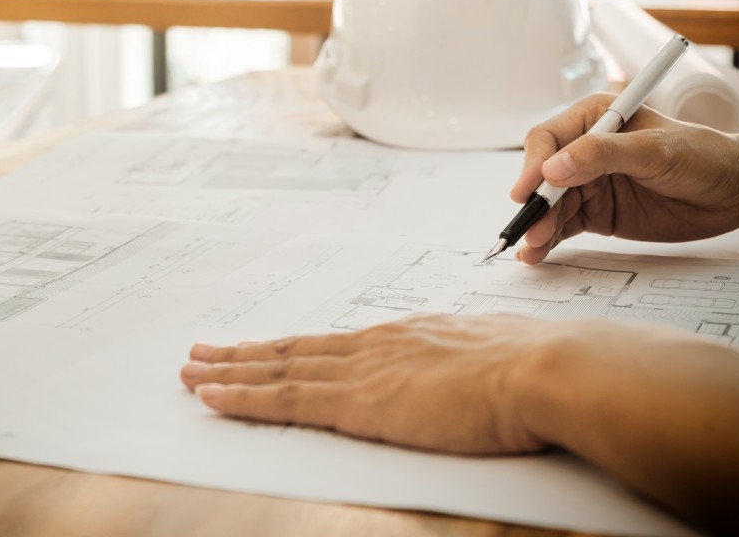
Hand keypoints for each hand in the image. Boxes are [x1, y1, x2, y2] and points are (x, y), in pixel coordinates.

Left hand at [183, 314, 738, 532]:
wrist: (546, 369)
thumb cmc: (537, 368)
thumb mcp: (495, 357)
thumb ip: (469, 366)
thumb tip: (473, 376)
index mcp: (409, 336)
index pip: (337, 344)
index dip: (295, 348)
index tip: (266, 347)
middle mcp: (377, 345)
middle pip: (297, 349)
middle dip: (246, 354)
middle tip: (203, 352)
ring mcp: (366, 370)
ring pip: (279, 369)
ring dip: (231, 372)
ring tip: (192, 371)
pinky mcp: (361, 402)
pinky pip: (285, 398)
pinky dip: (242, 396)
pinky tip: (211, 396)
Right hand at [512, 93, 738, 263]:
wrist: (735, 192)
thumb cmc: (703, 156)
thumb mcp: (655, 150)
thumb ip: (602, 155)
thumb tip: (553, 168)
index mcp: (595, 118)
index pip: (548, 140)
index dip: (533, 166)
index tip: (529, 192)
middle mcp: (584, 150)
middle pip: (543, 177)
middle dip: (535, 203)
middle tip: (531, 229)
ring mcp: (589, 183)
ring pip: (551, 205)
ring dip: (539, 225)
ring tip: (532, 248)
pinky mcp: (597, 212)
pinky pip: (564, 225)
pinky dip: (550, 239)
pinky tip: (538, 253)